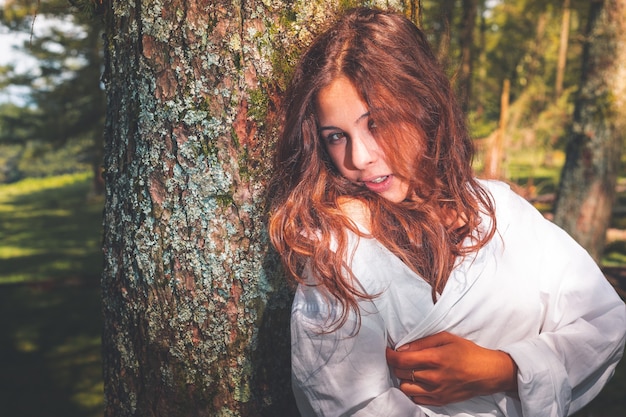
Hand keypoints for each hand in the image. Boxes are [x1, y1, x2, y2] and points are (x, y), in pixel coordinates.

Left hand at [386, 332, 517, 405]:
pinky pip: (416, 399)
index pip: (401, 361)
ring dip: (404, 378)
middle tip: (403, 358)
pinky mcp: (440, 401)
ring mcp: (436, 392)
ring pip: (405, 388)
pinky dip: (413, 390)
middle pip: (401, 373)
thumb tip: (402, 348)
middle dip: (397, 364)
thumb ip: (422, 343)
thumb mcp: (446, 338)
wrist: (488, 373)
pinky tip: (419, 382)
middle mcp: (433, 377)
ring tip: (411, 371)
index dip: (389, 355)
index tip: (387, 351)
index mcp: (435, 358)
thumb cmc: (467, 351)